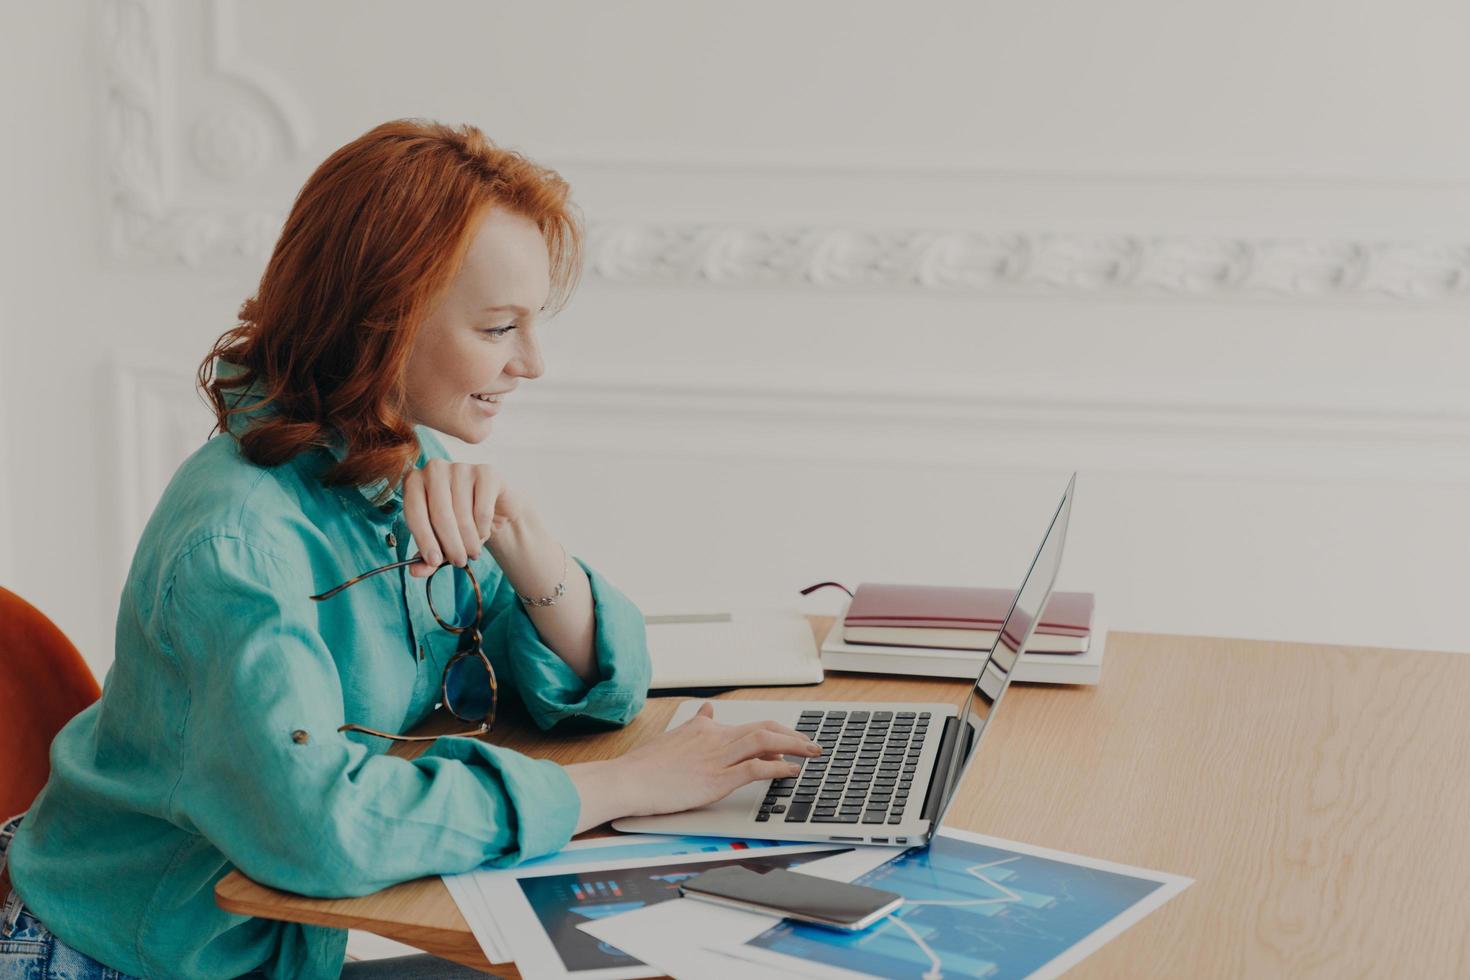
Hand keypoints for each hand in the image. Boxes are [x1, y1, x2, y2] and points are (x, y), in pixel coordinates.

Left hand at [402, 460, 531, 576]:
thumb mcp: (439, 542)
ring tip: (472, 550)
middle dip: (451, 545)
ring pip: (463, 515)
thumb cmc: (458, 524)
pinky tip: (482, 533)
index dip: (424, 539)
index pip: (414, 511)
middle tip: (459, 562)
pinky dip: (483, 529)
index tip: (434, 562)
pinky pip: (483, 510)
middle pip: (440, 514)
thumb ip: (426, 558)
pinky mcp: (486, 472)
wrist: (493, 509)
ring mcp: (461, 467)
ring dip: (469, 541)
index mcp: (414, 482)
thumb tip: (414, 572)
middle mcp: (434, 469)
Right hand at [564, 703, 821, 830]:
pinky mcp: (717, 778)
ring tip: (813, 752)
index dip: (773, 732)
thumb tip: (708, 710)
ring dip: (794, 745)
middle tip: (812, 743)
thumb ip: (694, 725)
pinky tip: (793, 770)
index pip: (748, 725)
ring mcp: (718, 757)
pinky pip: (757, 768)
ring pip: (765, 741)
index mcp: (705, 728)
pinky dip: (779, 767)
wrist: (628, 780)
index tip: (788, 740)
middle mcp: (715, 737)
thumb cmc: (645, 766)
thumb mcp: (673, 737)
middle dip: (792, 735)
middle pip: (764, 728)